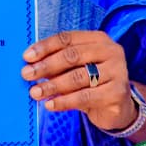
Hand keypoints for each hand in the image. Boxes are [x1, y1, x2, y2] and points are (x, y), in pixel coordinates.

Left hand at [21, 30, 135, 132]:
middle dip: (46, 65)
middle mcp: (111, 51)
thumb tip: (30, 64)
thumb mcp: (75, 68)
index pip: (67, 38)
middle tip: (26, 74)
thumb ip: (57, 63)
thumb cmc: (91, 82)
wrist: (118, 106)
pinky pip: (85, 97)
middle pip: (72, 56)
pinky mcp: (117, 93)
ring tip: (35, 92)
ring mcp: (117, 72)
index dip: (45, 47)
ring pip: (78, 77)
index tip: (26, 57)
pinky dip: (64, 101)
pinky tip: (50, 105)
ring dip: (52, 85)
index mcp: (98, 39)